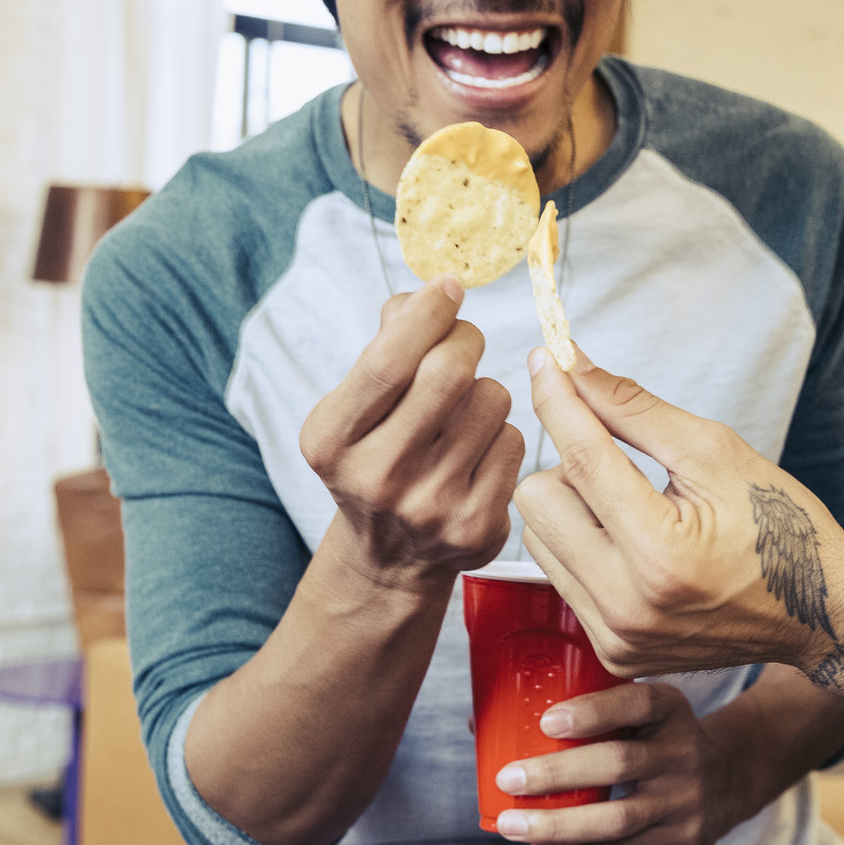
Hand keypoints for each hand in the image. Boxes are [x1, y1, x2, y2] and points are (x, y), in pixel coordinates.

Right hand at [300, 277, 524, 589]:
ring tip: (461, 413)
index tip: (449, 287)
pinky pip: (513, 441)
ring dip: (484, 390)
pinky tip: (475, 453)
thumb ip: (385, 343)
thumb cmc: (376, 454)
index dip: (427, 313)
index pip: (388, 361)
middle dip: (464, 339)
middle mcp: (375, 479)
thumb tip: (431, 294)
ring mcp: (429, 508)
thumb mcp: (355, 406)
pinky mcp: (476, 526)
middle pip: (449, 372)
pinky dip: (500, 433)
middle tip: (462, 342)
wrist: (388, 557)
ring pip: (492, 399)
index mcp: (330, 440)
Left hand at [490, 681, 741, 844]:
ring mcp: (685, 800)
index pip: (637, 704)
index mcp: (671, 709)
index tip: (547, 722)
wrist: (727, 782)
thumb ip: (581, 714)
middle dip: (559, 773)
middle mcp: (684, 752)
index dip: (594, 712)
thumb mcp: (639, 713)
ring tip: (512, 824)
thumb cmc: (654, 738)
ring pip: (617, 818)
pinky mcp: (679, 840)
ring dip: (558, 824)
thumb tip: (480, 724)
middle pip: (620, 764)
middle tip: (509, 779)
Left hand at [513, 346, 841, 677]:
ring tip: (632, 510)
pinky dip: (584, 547)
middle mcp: (628, 605)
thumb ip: (633, 408)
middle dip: (570, 466)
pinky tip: (631, 545)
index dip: (559, 400)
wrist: (817, 612)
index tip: (545, 361)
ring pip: (538, 538)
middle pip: (538, 499)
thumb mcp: (715, 452)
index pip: (582, 458)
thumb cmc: (778, 524)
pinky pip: (559, 577)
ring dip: (572, 508)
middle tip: (623, 466)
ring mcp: (618, 636)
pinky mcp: (613, 652)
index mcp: (660, 552)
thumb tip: (571, 368)